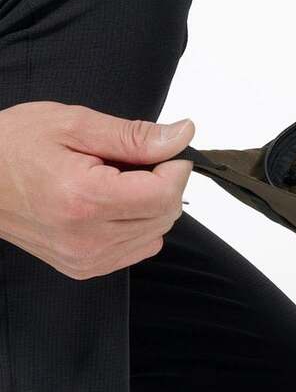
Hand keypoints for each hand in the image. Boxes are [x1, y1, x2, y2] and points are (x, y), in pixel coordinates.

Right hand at [0, 102, 193, 278]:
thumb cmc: (13, 145)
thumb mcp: (74, 124)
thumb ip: (135, 136)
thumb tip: (182, 135)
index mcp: (84, 199)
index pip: (165, 194)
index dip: (174, 167)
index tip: (162, 151)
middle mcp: (86, 238)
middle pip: (165, 215)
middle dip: (162, 183)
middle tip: (129, 162)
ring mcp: (85, 259)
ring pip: (156, 233)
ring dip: (149, 205)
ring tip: (112, 182)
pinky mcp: (84, 268)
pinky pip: (137, 248)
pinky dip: (137, 224)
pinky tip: (109, 204)